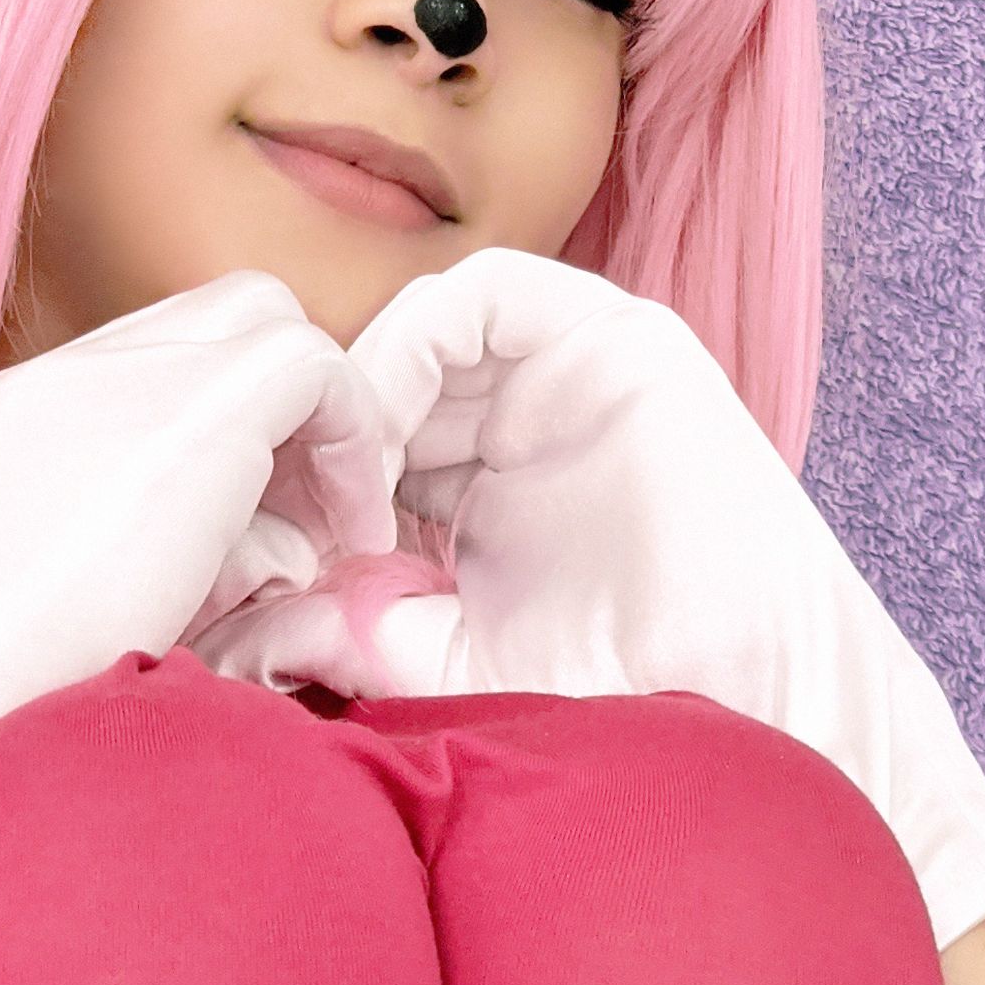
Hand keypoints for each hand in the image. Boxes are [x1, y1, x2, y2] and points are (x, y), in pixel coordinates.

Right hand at [0, 270, 399, 984]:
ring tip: (332, 547)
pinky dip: (352, 445)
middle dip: (282, 408)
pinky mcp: (189, 414)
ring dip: (315, 431)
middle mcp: (58, 382)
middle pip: (213, 318)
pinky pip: (318, 369)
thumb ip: (118, 573)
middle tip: (315, 525)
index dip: (226, 430)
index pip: (145, 365)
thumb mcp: (37, 623)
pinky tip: (350, 545)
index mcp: (8, 426)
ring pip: (265, 326)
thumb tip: (237, 579)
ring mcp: (117, 382)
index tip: (259, 530)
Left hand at [308, 247, 984, 954]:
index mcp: (479, 489)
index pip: (363, 441)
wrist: (737, 694)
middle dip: (325, 438)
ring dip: (363, 395)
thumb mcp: (446, 660)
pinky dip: (412, 344)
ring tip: (347, 492)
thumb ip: (350, 633)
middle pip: (383, 378)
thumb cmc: (612, 694)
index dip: (306, 481)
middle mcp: (519, 420)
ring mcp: (568, 375)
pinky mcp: (614, 338)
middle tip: (287, 516)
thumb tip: (247, 632)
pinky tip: (388, 436)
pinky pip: (484, 289)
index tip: (269, 556)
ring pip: (420, 329)